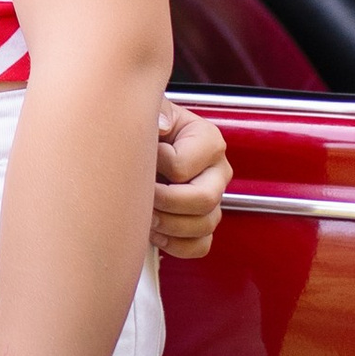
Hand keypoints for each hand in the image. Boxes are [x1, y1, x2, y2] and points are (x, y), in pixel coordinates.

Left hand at [153, 98, 230, 259]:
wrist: (138, 143)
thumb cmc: (145, 126)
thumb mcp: (150, 108)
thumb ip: (156, 111)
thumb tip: (161, 125)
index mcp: (208, 141)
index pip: (181, 167)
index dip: (155, 166)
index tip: (140, 156)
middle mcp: (216, 172)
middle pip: (203, 200)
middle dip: (165, 202)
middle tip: (141, 195)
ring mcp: (213, 199)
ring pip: (203, 226)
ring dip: (167, 225)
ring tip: (144, 213)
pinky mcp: (203, 223)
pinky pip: (199, 246)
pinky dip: (175, 244)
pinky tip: (155, 230)